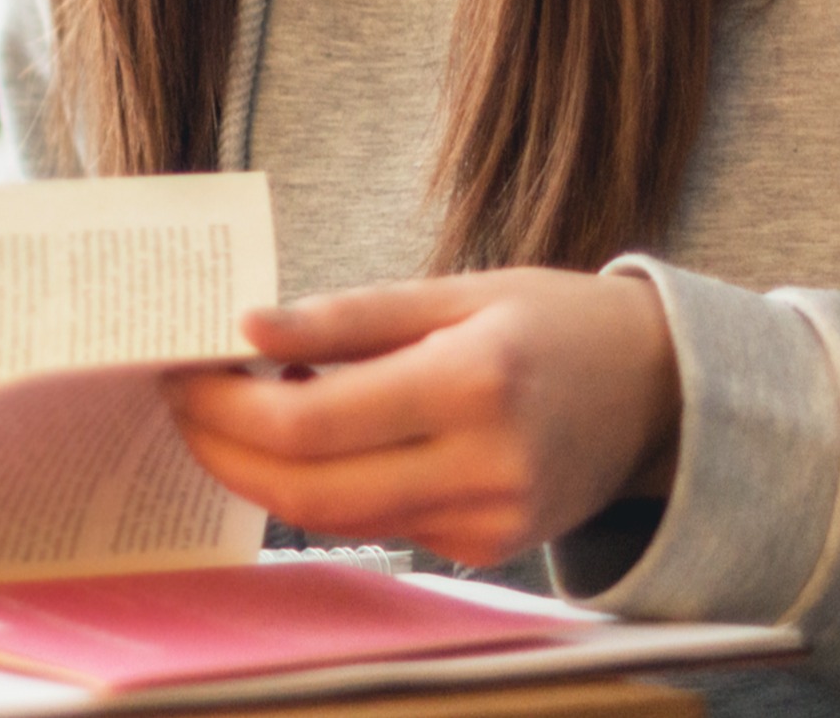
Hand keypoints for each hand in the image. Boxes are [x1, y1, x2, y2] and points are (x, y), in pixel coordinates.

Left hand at [162, 268, 680, 567]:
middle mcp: (484, 465)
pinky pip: (376, 524)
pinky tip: (307, 440)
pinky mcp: (484, 548)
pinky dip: (324, 486)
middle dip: (222, 450)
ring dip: (263, 472)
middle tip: (183, 400)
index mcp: (475, 383)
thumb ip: (347, 316)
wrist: (657, 392)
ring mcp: (487, 520)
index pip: (309, 423)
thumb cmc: (551, 323)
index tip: (183, 368)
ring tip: (233, 411)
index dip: (226, 406)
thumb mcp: (456, 290)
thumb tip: (244, 326)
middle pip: (305, 490)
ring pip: (332, 517)